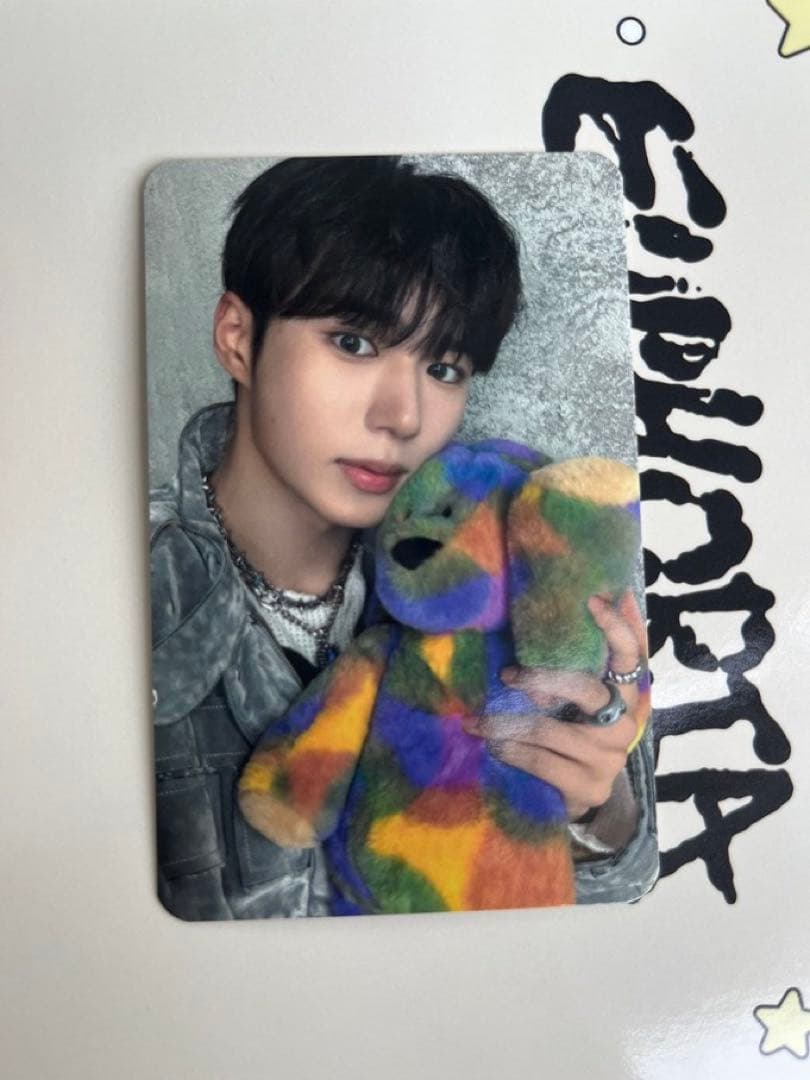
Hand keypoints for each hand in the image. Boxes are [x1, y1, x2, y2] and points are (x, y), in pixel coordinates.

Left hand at [465, 591, 649, 820]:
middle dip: (541, 678)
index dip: (618, 627)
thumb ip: (572, 667)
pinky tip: (493, 745)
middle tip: (507, 674)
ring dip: (507, 723)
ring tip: (479, 720)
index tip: (593, 600)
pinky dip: (511, 751)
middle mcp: (624, 726)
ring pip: (551, 730)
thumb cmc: (568, 740)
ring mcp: (608, 759)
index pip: (632, 656)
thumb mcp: (572, 703)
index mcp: (625, 698)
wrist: (574, 799)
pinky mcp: (588, 787)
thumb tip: (566, 613)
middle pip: (587, 689)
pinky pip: (542, 762)